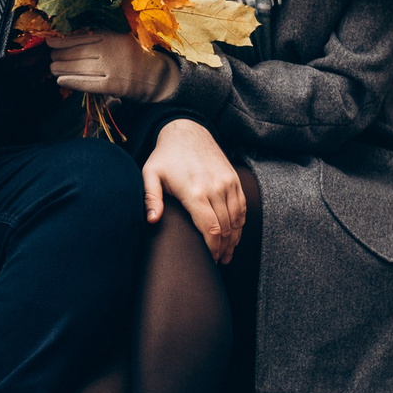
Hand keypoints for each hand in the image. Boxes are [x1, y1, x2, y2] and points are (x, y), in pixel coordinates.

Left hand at [49, 29, 180, 102]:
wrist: (155, 76)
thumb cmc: (134, 55)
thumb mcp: (121, 38)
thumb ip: (101, 36)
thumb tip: (70, 37)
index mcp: (112, 35)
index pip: (81, 37)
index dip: (62, 40)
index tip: (50, 42)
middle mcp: (111, 50)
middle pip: (77, 53)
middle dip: (60, 55)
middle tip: (52, 57)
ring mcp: (112, 68)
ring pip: (79, 67)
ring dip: (62, 68)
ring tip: (53, 68)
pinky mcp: (113, 85)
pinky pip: (87, 83)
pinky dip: (72, 81)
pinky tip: (61, 80)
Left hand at [143, 119, 245, 263]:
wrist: (187, 131)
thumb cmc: (165, 157)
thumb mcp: (150, 174)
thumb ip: (151, 198)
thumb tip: (152, 221)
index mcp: (195, 192)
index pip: (211, 229)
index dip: (212, 248)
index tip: (209, 260)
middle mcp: (215, 188)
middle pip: (226, 228)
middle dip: (224, 248)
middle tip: (219, 261)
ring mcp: (227, 183)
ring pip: (237, 219)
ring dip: (234, 239)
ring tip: (228, 253)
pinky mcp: (234, 178)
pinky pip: (242, 206)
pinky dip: (240, 223)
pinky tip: (235, 234)